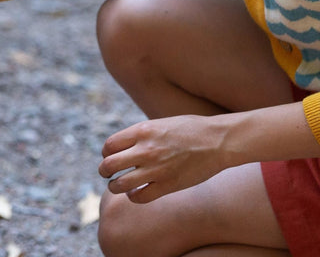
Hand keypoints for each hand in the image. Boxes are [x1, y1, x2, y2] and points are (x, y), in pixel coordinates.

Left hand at [98, 114, 228, 202]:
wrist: (217, 140)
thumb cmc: (188, 129)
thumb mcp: (159, 123)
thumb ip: (141, 134)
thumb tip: (124, 146)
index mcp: (142, 131)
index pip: (109, 145)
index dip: (105, 153)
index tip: (108, 156)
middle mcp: (146, 149)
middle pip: (109, 165)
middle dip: (103, 171)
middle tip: (106, 173)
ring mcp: (157, 168)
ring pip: (120, 184)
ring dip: (114, 186)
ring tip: (116, 185)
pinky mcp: (169, 185)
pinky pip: (141, 197)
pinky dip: (133, 197)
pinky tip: (135, 193)